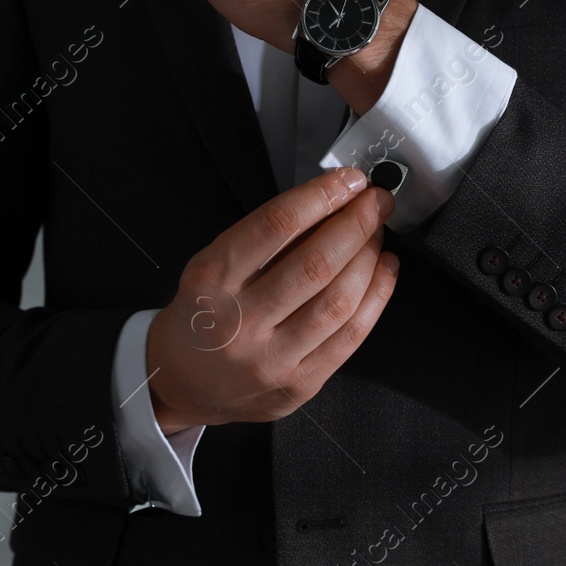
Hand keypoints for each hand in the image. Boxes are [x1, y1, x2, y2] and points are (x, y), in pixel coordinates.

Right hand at [146, 166, 399, 434]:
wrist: (182, 382)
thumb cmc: (203, 314)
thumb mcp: (214, 264)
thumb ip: (268, 237)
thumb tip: (333, 202)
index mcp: (211, 281)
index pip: (275, 226)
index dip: (320, 196)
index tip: (348, 180)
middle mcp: (239, 322)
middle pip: (315, 264)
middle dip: (356, 224)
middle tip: (376, 202)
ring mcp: (271, 359)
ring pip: (339, 301)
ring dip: (369, 258)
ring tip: (377, 234)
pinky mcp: (298, 385)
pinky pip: (350, 337)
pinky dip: (376, 296)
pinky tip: (384, 270)